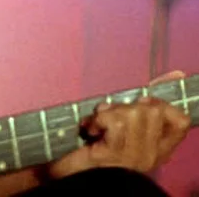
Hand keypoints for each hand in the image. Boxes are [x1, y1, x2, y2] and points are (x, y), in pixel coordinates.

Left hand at [49, 70, 190, 178]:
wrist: (73, 177)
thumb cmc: (92, 149)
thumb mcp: (119, 124)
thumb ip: (138, 105)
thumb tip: (176, 73)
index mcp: (156, 148)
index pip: (178, 121)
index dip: (165, 102)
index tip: (144, 96)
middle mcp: (152, 154)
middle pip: (152, 110)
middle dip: (125, 106)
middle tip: (107, 117)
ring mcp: (136, 156)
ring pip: (135, 113)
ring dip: (110, 113)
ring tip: (98, 125)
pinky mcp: (117, 155)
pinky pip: (116, 123)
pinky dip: (100, 121)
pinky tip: (91, 131)